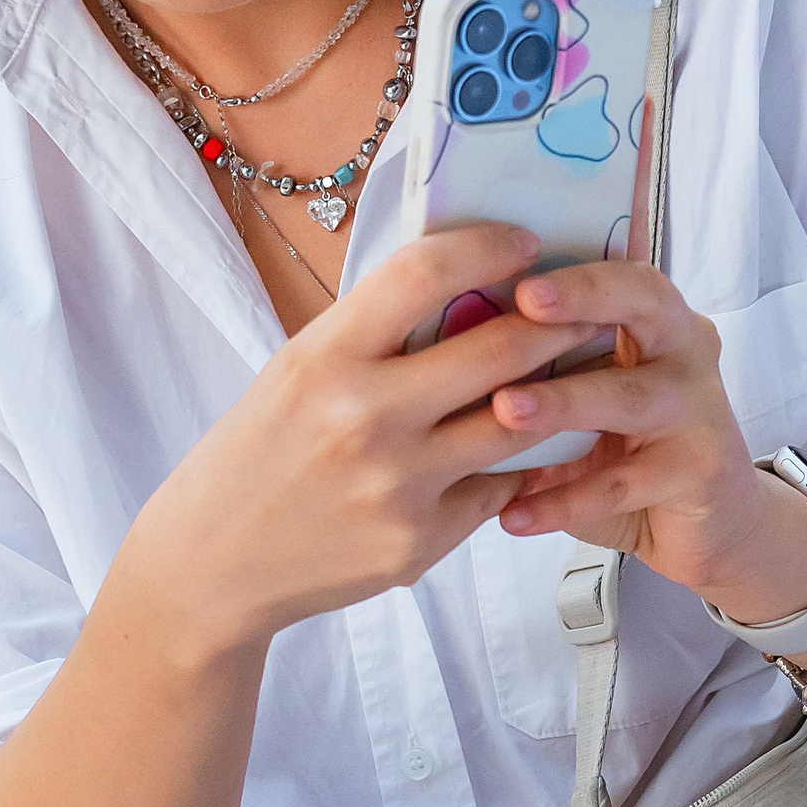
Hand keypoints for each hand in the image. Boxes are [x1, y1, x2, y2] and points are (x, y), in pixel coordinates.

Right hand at [122, 223, 603, 659]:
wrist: (213, 563)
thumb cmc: (259, 452)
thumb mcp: (298, 372)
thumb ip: (374, 333)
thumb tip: (466, 280)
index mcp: (326, 358)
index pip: (425, 274)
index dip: (489, 248)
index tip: (526, 242)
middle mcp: (366, 418)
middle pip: (501, 349)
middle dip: (561, 321)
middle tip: (592, 305)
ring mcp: (400, 485)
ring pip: (519, 423)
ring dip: (560, 392)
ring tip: (583, 369)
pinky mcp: (423, 540)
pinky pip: (498, 487)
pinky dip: (517, 465)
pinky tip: (531, 448)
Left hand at [484, 259, 806, 624]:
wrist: (706, 527)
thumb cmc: (627, 449)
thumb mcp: (586, 395)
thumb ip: (541, 367)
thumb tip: (444, 341)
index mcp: (655, 317)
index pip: (618, 268)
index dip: (574, 264)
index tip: (517, 263)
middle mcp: (686, 348)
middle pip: (645, 303)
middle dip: (584, 298)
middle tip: (524, 303)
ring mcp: (700, 407)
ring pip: (629, 397)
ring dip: (564, 403)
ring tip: (505, 412)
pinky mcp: (701, 469)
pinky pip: (624, 484)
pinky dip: (565, 500)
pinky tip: (515, 514)